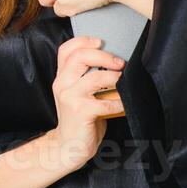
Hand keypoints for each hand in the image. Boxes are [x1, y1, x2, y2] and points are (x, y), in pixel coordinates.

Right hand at [49, 35, 124, 168]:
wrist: (67, 146)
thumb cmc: (80, 118)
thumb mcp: (78, 94)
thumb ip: (86, 77)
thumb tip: (114, 61)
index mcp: (61, 77)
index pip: (66, 50)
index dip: (83, 41)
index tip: (101, 42)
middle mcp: (61, 84)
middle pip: (80, 57)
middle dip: (104, 56)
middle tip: (120, 63)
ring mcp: (69, 98)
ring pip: (95, 78)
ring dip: (116, 78)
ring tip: (125, 82)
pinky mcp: (80, 112)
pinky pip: (105, 103)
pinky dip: (119, 103)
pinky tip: (124, 105)